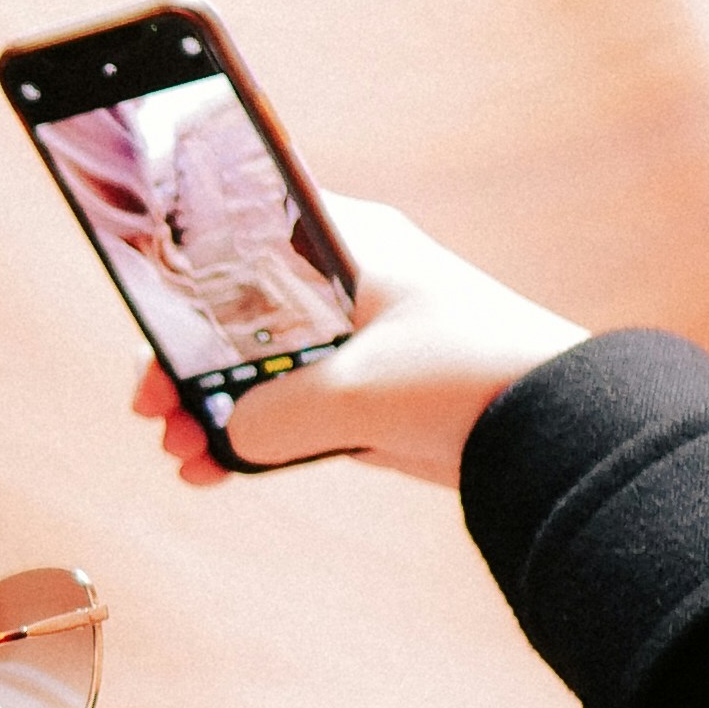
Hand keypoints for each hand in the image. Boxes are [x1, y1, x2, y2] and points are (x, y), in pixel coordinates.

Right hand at [137, 193, 588, 490]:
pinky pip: (292, 412)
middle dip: (189, 365)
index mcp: (346, 242)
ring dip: (213, 411)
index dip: (185, 279)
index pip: (242, 235)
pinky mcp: (374, 397)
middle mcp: (348, 283)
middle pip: (238, 312)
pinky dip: (252, 439)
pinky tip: (213, 471)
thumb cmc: (466, 375)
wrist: (559, 430)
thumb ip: (269, 416)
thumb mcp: (350, 395)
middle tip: (152, 407)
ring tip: (181, 452)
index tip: (148, 324)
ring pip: (260, 369)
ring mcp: (360, 342)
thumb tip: (227, 440)